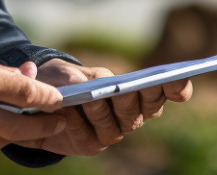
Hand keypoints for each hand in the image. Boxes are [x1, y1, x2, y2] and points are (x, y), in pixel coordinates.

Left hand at [18, 58, 194, 155]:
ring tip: (91, 98)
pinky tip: (70, 112)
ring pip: (119, 127)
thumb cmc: (65, 79)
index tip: (176, 78)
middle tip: (128, 89)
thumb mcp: (73, 70)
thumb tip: (97, 84)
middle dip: (135, 98)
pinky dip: (80, 123)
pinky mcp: (91, 145)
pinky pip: (91, 138)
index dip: (176, 87)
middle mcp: (130, 115)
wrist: (40, 102)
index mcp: (135, 91)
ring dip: (105, 111)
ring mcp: (111, 131)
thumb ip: (87, 76)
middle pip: (144, 111)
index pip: (163, 92)